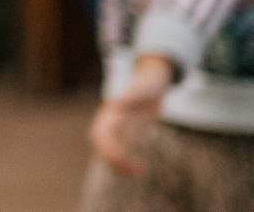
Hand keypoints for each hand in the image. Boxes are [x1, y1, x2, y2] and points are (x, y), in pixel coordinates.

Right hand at [90, 55, 171, 175]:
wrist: (152, 80)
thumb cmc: (149, 83)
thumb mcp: (144, 88)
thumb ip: (131, 96)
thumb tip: (115, 104)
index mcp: (111, 112)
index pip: (101, 135)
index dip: (109, 150)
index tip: (124, 160)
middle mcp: (110, 122)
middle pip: (101, 146)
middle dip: (114, 160)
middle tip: (136, 171)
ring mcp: (117, 128)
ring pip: (108, 151)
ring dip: (118, 165)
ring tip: (138, 173)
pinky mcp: (127, 133)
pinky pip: (120, 151)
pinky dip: (125, 163)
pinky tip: (139, 170)